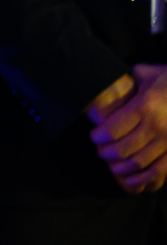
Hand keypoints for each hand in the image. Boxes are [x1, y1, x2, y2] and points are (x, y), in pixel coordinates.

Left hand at [90, 64, 166, 192]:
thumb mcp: (145, 73)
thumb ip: (125, 82)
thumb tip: (105, 89)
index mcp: (145, 105)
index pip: (114, 129)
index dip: (99, 138)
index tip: (94, 138)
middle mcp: (157, 125)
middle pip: (123, 148)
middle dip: (107, 154)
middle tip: (101, 152)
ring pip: (139, 162)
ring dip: (122, 168)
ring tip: (113, 165)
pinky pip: (160, 171)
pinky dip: (144, 180)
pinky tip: (131, 181)